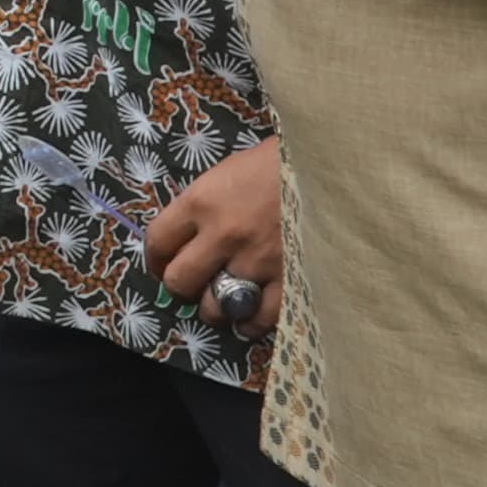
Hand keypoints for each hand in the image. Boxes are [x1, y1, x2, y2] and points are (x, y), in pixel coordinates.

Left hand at [143, 137, 283, 334]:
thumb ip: (205, 207)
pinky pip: (260, 319)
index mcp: (201, 201)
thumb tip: (190, 239)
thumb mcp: (228, 173)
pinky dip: (251, 323)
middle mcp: (222, 235)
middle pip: (179, 281)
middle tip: (193, 287)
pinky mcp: (290, 279)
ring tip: (225, 303)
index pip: (157, 241)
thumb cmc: (278, 162)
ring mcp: (257, 261)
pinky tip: (250, 319)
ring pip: (216, 307)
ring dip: (217, 309)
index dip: (155, 260)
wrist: (330, 165)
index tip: (162, 266)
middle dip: (181, 288)